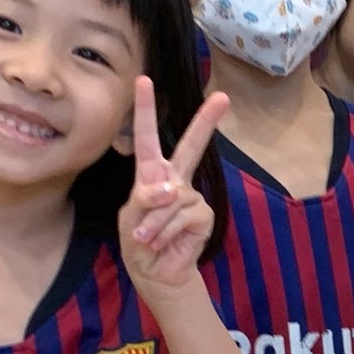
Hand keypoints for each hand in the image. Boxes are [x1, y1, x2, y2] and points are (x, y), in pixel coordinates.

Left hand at [120, 76, 232, 292]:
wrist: (155, 273)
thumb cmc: (139, 242)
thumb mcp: (130, 217)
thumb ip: (144, 199)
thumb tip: (170, 190)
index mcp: (152, 174)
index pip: (148, 138)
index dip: (146, 110)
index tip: (144, 80)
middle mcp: (175, 180)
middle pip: (191, 146)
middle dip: (206, 122)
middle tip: (223, 98)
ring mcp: (191, 197)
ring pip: (172, 198)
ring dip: (155, 222)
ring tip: (147, 239)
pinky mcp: (203, 216)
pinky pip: (183, 215)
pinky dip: (167, 231)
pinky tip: (163, 243)